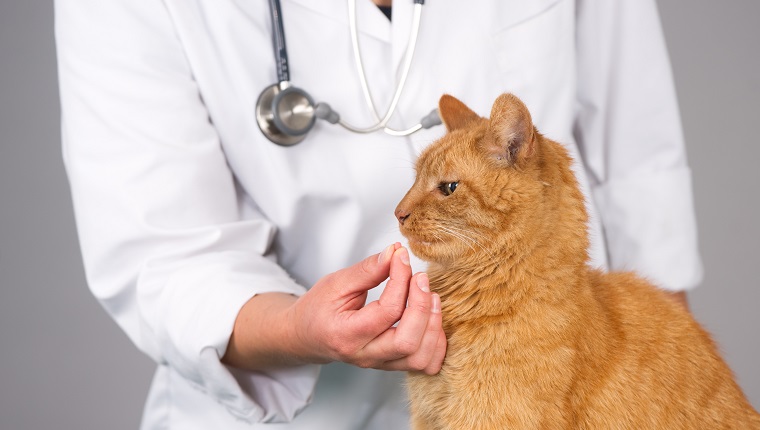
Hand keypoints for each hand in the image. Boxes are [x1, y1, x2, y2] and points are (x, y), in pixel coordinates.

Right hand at [289, 244, 446, 374]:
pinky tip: (432, 319)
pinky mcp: (391, 364)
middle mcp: (365, 354)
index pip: (387, 311)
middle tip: (421, 278)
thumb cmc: (317, 309)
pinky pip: (424, 365)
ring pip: (420, 358)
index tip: (401, 257)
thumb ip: (368, 269)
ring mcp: (380, 363)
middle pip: (407, 341)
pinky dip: (435, 344)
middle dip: (421, 305)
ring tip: (430, 297)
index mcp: (346, 333)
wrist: (306, 336)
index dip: (401, 279)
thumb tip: (395, 252)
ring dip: (433, 325)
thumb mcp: (336, 283)